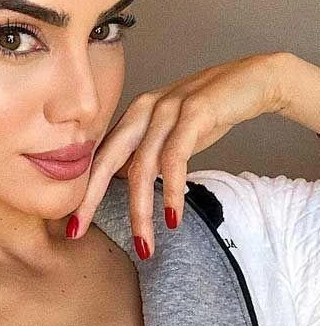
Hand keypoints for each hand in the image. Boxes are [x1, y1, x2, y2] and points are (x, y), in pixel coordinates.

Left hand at [67, 51, 285, 257]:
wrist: (253, 80)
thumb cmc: (210, 111)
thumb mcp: (170, 133)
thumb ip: (146, 152)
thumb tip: (122, 181)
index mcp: (133, 115)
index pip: (100, 157)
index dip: (85, 192)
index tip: (73, 225)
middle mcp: (144, 109)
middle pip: (106, 160)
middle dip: (89, 199)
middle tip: (76, 232)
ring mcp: (167, 109)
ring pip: (142, 167)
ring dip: (140, 210)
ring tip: (143, 245)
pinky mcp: (195, 112)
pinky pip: (175, 158)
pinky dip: (171, 191)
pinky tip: (172, 218)